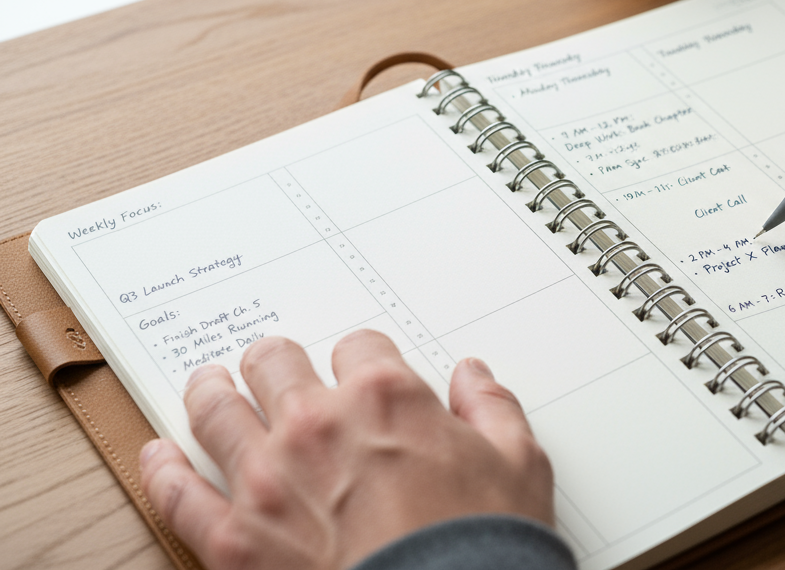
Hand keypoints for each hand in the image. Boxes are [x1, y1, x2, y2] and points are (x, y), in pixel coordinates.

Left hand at [140, 332, 552, 569]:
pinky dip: (162, 470)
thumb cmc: (481, 545)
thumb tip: (475, 377)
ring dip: (212, 391)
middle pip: (275, 362)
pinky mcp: (233, 539)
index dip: (361, 357)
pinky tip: (158, 455)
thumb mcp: (519, 464)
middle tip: (274, 368)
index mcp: (385, 398)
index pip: (359, 346)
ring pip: (215, 409)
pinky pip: (179, 493)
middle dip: (277, 361)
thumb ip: (493, 409)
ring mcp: (266, 480)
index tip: (360, 371)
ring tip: (209, 385)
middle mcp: (316, 425)